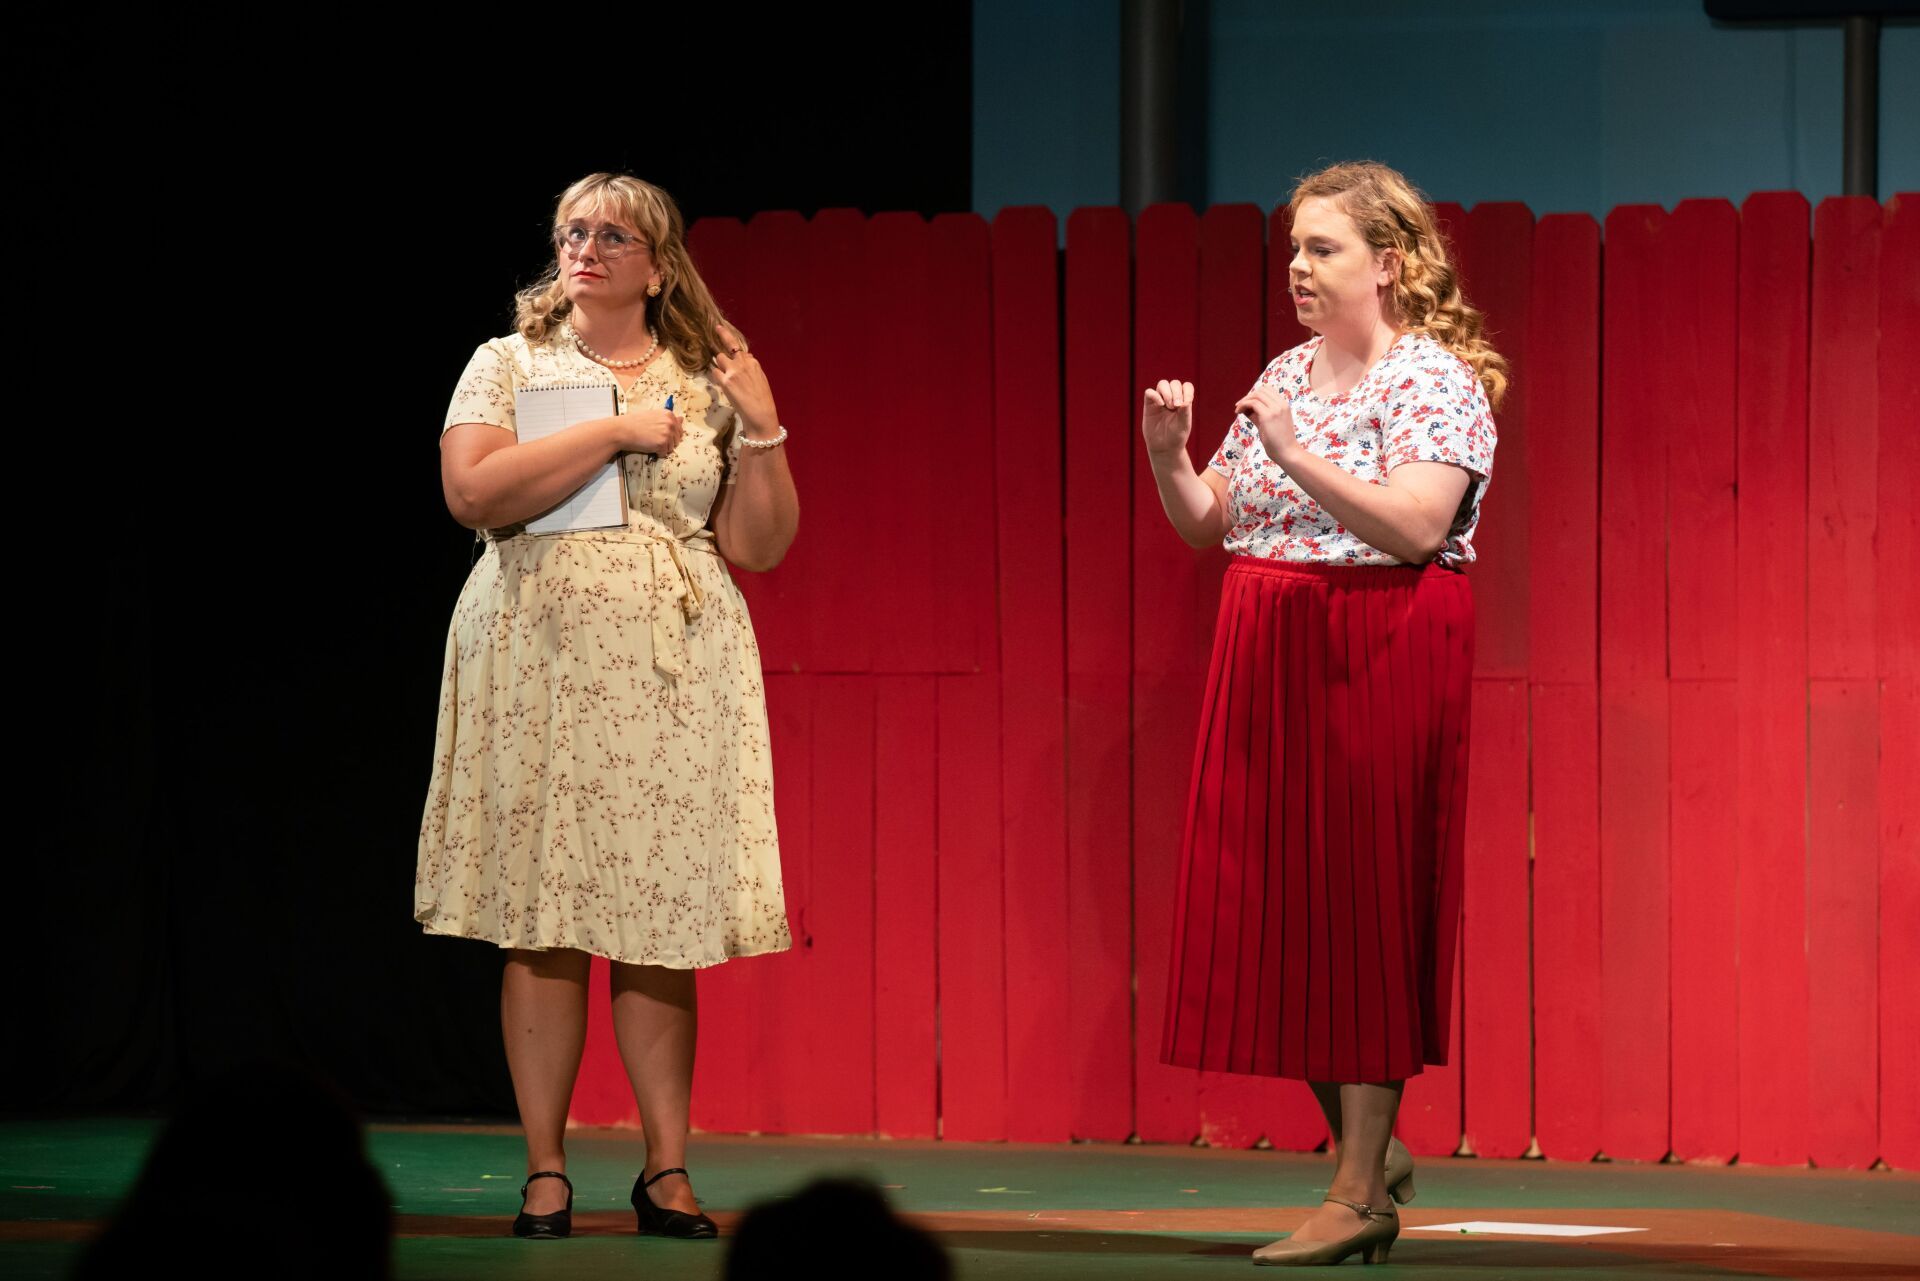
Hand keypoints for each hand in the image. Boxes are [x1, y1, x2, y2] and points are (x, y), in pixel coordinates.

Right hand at [611, 409, 683, 455]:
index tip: (660, 434)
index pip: (679, 429)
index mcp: (669, 414)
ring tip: (650, 442)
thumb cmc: (635, 423)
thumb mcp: (654, 416)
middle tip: (653, 439)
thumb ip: (668, 419)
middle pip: (677, 439)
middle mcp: (670, 422)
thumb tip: (682, 419)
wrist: (622, 430)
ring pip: (671, 448)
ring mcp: (667, 433)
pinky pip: (664, 453)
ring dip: (662, 448)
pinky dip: (657, 453)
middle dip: (667, 442)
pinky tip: (648, 446)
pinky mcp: (663, 443)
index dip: (670, 435)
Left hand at [710, 322, 779, 436]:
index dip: (725, 336)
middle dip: (721, 360)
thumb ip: (752, 366)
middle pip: (724, 353)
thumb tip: (746, 356)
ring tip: (725, 380)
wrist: (761, 412)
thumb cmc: (762, 399)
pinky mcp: (726, 381)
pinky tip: (722, 386)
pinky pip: (714, 373)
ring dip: (718, 368)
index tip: (718, 328)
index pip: (736, 346)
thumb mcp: (761, 378)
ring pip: (718, 360)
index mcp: (752, 362)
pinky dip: (715, 378)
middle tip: (723, 369)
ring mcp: (733, 371)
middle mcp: (743, 363)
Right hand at [1142, 380, 1194, 462]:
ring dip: (1167, 392)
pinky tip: (1160, 404)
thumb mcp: (1184, 424)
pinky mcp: (1149, 405)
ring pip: (1162, 384)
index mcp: (1183, 401)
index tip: (1186, 403)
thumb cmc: (1176, 436)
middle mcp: (1172, 398)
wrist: (1165, 447)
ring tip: (1168, 406)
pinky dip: (1155, 395)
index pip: (1186, 386)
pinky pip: (1149, 392)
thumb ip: (1185, 411)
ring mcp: (1160, 401)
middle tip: (1175, 407)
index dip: (1187, 391)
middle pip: (1174, 383)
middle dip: (1176, 393)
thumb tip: (1185, 401)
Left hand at [1234, 382, 1298, 464]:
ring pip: (1256, 395)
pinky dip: (1243, 405)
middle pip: (1261, 390)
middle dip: (1249, 396)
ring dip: (1244, 400)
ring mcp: (1276, 409)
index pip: (1268, 390)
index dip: (1255, 394)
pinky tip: (1238, 412)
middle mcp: (1281, 404)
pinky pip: (1253, 403)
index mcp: (1284, 405)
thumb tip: (1244, 407)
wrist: (1287, 452)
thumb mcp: (1267, 424)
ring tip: (1237, 410)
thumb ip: (1258, 414)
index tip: (1247, 403)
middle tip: (1239, 406)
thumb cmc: (1278, 441)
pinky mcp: (1268, 415)